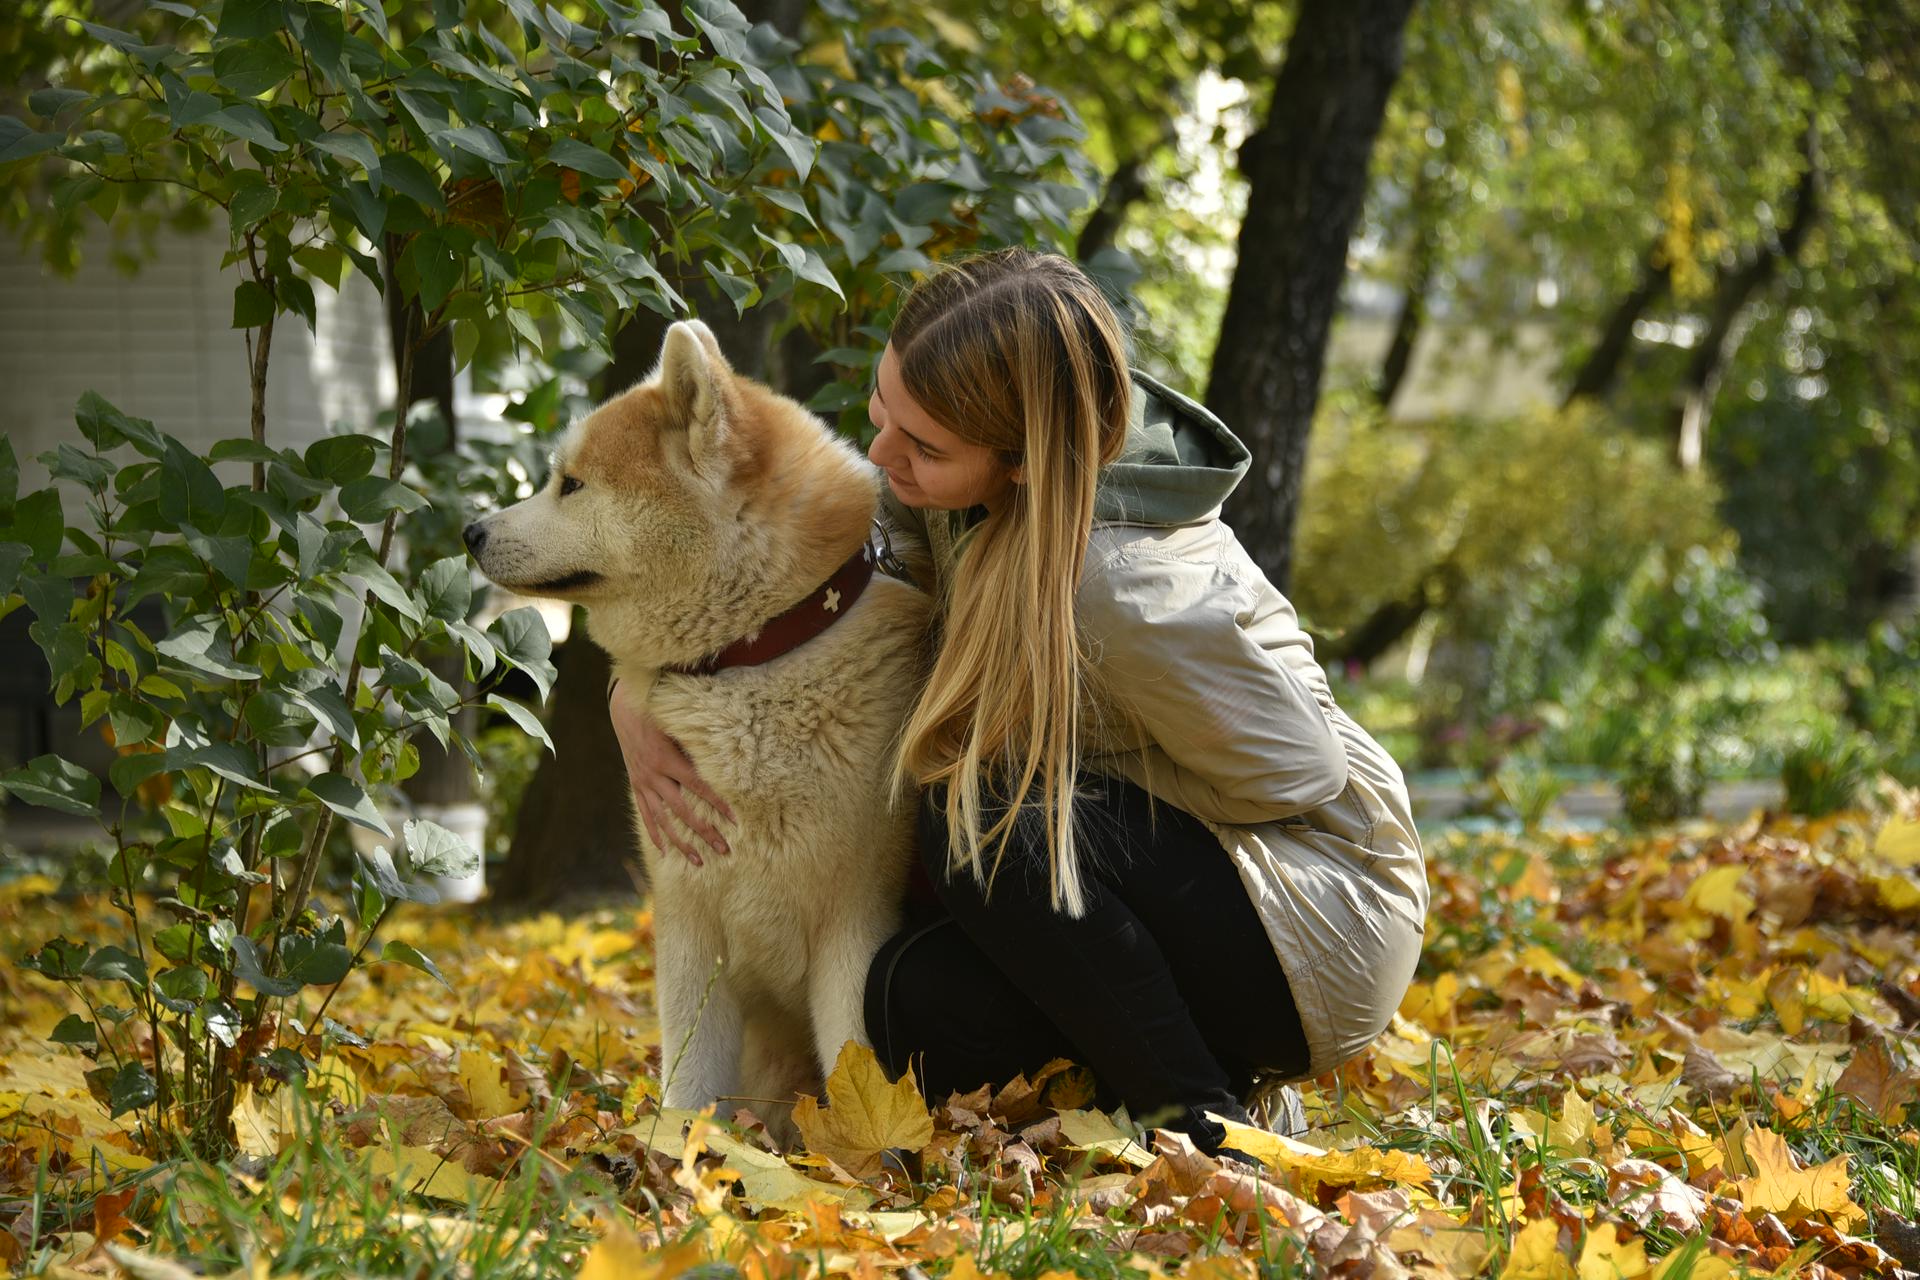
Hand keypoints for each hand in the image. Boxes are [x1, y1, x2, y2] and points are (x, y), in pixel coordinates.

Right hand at [608, 679, 735, 865]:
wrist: (625, 710)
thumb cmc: (660, 713)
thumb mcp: (679, 724)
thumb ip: (698, 742)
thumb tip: (727, 756)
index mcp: (668, 759)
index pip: (699, 787)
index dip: (718, 804)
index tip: (736, 820)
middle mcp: (654, 775)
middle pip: (684, 811)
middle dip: (705, 832)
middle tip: (725, 850)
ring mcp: (643, 783)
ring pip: (664, 820)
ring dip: (681, 843)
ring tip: (699, 861)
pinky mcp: (636, 786)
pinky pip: (646, 814)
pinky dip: (655, 833)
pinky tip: (665, 851)